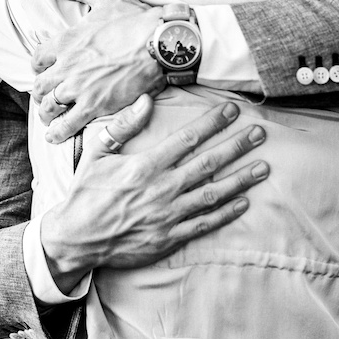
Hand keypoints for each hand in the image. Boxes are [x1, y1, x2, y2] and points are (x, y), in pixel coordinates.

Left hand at [32, 0, 165, 143]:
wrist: (160, 43)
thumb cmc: (136, 20)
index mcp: (65, 41)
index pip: (38, 58)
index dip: (40, 67)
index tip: (46, 71)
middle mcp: (66, 65)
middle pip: (40, 85)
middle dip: (42, 92)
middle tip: (48, 97)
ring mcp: (78, 87)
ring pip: (49, 106)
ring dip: (48, 113)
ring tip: (52, 118)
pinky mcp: (94, 105)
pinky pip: (67, 125)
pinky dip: (58, 132)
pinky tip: (56, 136)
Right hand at [38, 97, 268, 291]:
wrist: (76, 239)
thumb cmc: (86, 193)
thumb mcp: (96, 153)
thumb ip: (123, 126)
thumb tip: (146, 100)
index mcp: (144, 166)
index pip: (187, 139)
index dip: (212, 123)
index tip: (232, 110)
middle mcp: (161, 189)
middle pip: (208, 164)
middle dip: (237, 146)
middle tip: (260, 133)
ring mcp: (167, 215)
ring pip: (213, 195)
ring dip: (240, 180)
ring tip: (263, 167)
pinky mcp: (169, 238)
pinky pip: (204, 224)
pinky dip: (225, 214)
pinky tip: (243, 203)